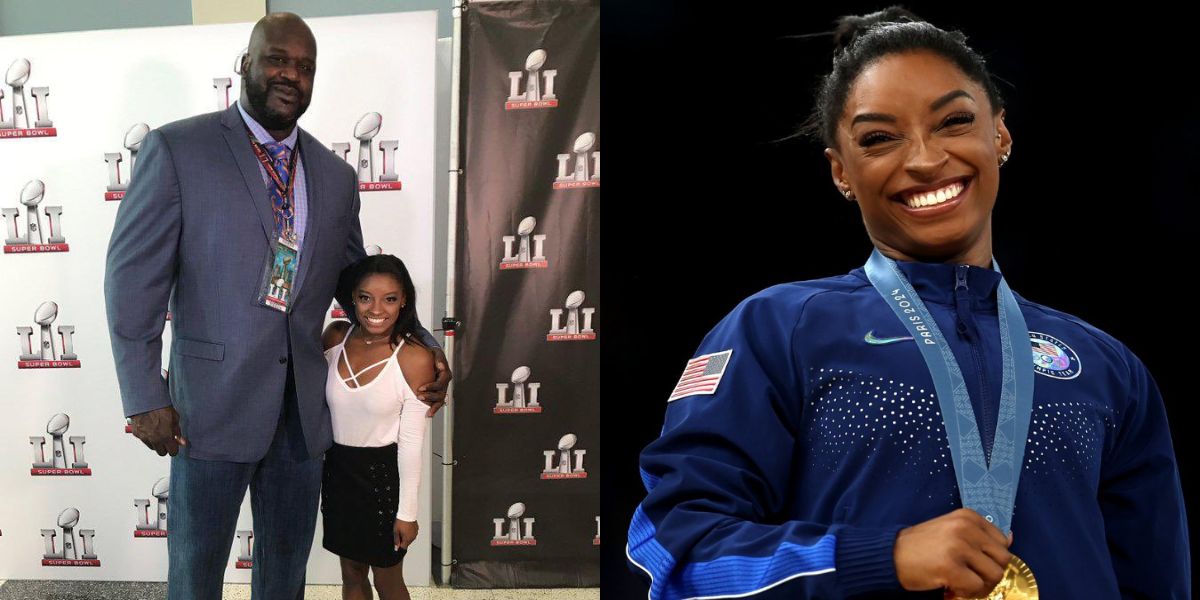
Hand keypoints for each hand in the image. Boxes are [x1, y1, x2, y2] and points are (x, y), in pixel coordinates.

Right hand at [129, 406, 187, 455]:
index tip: (175, 445)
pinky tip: (150, 428)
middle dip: (165, 447)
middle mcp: (154, 440)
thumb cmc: (161, 407)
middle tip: (167, 439)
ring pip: (152, 447)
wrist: (145, 400)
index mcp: (165, 437)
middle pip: (162, 452)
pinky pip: (144, 440)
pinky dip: (147, 437)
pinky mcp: (137, 434)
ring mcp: (144, 437)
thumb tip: (182, 441)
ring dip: (156, 443)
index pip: (172, 452)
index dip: (175, 448)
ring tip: (158, 432)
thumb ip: (177, 431)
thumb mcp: (175, 418)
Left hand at [394, 519, 418, 549]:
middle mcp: (413, 537)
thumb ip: (396, 540)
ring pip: (410, 538)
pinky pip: (412, 533)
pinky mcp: (416, 528)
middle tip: (399, 533)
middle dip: (403, 540)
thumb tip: (396, 547)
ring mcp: (415, 532)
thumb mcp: (396, 531)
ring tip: (403, 529)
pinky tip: (406, 527)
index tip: (397, 541)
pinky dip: (409, 532)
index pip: (404, 547)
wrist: (407, 513)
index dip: (399, 545)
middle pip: (407, 543)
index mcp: (408, 539)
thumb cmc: (401, 521)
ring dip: (406, 536)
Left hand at [417, 348, 452, 416]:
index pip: (440, 383)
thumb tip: (440, 366)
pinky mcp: (438, 393)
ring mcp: (442, 389)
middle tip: (419, 397)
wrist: (431, 358)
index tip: (420, 388)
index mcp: (446, 374)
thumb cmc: (433, 355)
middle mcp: (445, 383)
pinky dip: (434, 409)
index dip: (431, 387)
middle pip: (441, 394)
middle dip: (430, 397)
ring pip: (440, 400)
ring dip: (433, 406)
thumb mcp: (436, 354)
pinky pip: (438, 403)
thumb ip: (438, 359)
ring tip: (427, 412)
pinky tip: (429, 414)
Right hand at [893, 508, 1011, 597]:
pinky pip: (976, 588)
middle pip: (1003, 559)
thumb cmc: (921, 546)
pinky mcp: (950, 566)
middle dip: (989, 574)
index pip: (1002, 541)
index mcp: (968, 516)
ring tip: (961, 583)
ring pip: (994, 575)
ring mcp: (958, 546)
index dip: (991, 557)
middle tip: (970, 577)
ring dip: (980, 586)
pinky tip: (951, 587)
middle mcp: (965, 528)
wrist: (890, 556)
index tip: (973, 563)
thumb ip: (979, 534)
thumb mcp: (952, 530)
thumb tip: (1009, 538)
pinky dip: (966, 593)